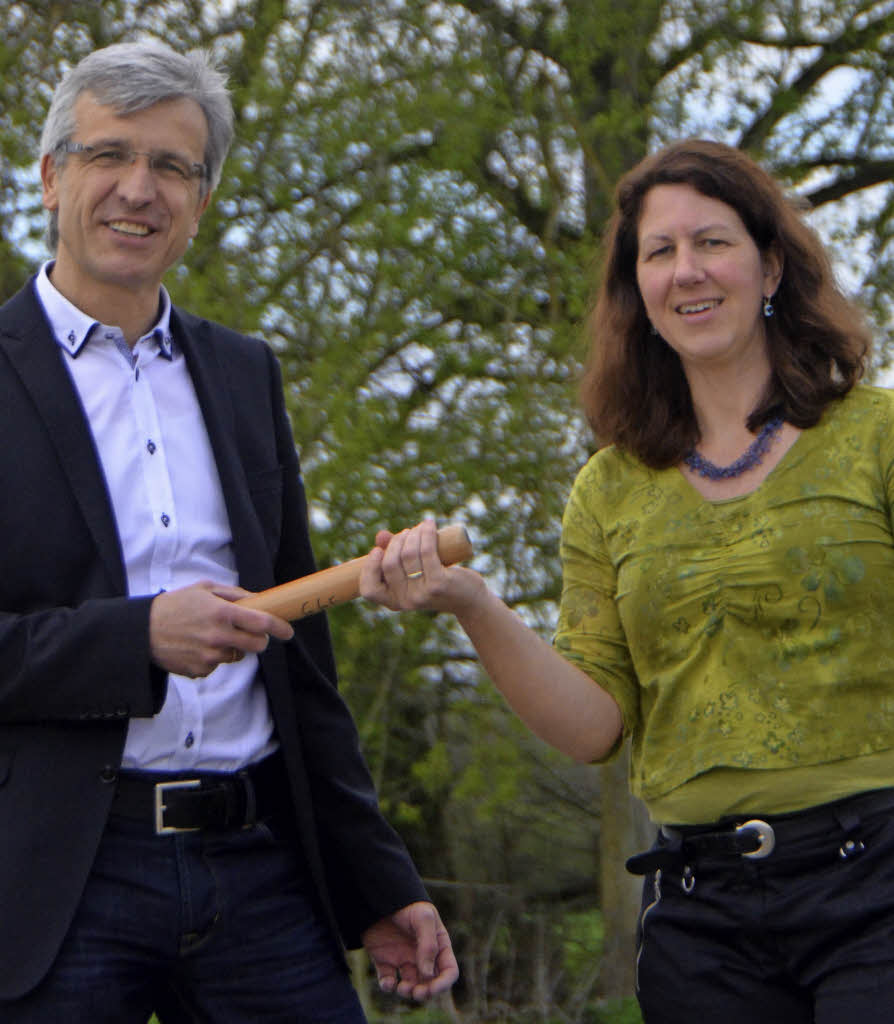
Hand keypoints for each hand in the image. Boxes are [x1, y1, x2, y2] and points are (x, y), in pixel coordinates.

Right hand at [149, 581, 293, 677]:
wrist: (141, 631)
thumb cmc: (176, 605)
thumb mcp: (204, 589)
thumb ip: (234, 594)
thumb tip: (259, 600)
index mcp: (222, 613)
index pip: (262, 623)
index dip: (280, 628)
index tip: (288, 631)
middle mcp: (218, 636)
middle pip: (257, 645)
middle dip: (259, 639)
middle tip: (251, 633)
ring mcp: (210, 656)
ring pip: (238, 655)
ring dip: (233, 647)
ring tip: (210, 635)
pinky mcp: (200, 671)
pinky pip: (218, 665)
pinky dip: (214, 658)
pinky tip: (197, 646)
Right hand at [359, 519, 482, 614]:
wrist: (469, 599)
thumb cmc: (438, 582)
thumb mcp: (414, 571)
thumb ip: (395, 555)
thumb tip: (380, 536)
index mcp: (394, 602)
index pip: (369, 590)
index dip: (369, 567)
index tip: (378, 550)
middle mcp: (406, 601)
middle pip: (390, 564)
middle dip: (397, 541)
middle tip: (408, 533)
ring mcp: (422, 594)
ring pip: (409, 555)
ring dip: (413, 534)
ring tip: (420, 528)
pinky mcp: (439, 583)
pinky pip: (427, 551)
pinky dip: (426, 533)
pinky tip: (429, 524)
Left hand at [362, 900, 458, 1001]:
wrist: (381, 896)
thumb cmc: (408, 905)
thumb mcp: (423, 919)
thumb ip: (428, 946)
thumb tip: (428, 974)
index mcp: (438, 946)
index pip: (448, 971)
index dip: (443, 984)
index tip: (432, 989)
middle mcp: (422, 956)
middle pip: (429, 983)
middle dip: (425, 992)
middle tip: (417, 992)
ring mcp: (404, 959)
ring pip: (410, 986)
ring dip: (408, 992)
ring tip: (402, 988)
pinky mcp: (385, 961)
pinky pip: (389, 981)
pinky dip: (388, 987)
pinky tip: (388, 983)